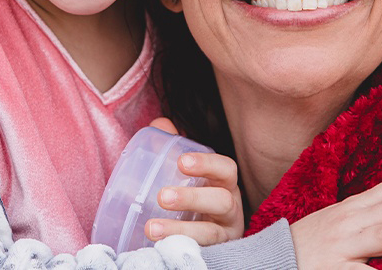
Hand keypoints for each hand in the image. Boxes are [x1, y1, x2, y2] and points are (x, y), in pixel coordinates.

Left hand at [143, 118, 244, 245]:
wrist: (200, 239)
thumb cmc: (193, 200)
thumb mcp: (186, 174)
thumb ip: (174, 147)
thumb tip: (160, 124)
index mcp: (223, 184)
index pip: (225, 169)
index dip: (207, 164)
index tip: (181, 162)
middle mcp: (230, 208)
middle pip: (221, 201)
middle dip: (192, 198)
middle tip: (163, 196)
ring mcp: (225, 236)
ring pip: (211, 233)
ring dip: (180, 229)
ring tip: (151, 228)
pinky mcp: (217, 256)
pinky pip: (205, 255)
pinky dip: (184, 250)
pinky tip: (162, 249)